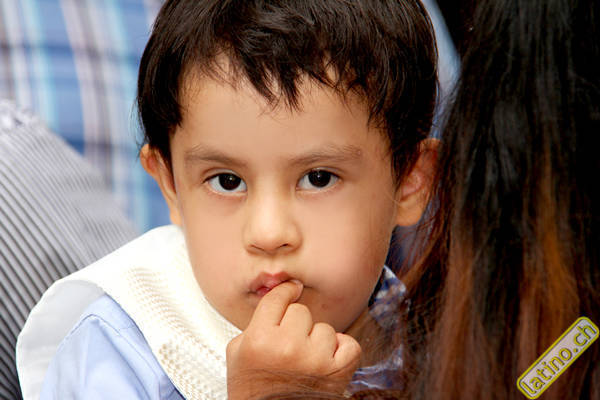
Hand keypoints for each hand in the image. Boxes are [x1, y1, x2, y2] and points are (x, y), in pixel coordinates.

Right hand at [226, 280, 360, 398]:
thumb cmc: (253, 391)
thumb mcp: (237, 354)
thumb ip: (254, 323)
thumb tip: (277, 298)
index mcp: (260, 339)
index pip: (278, 298)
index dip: (285, 292)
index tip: (291, 290)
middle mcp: (288, 347)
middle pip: (300, 312)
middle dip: (295, 325)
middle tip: (289, 343)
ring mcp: (315, 359)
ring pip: (324, 328)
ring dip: (316, 340)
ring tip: (305, 358)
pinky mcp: (337, 372)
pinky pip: (350, 344)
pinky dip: (342, 349)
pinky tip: (328, 357)